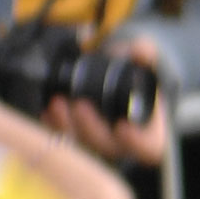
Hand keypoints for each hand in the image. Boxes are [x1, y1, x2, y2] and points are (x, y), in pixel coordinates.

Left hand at [45, 33, 166, 167]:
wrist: (119, 82)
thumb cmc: (137, 77)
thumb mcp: (146, 63)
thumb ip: (146, 55)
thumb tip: (139, 49)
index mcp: (151, 131)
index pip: (148, 148)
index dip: (136, 142)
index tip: (123, 125)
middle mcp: (124, 144)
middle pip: (108, 149)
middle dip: (90, 128)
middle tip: (80, 104)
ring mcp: (97, 146)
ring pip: (80, 148)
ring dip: (66, 128)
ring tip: (58, 103)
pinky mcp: (76, 142)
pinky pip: (62, 142)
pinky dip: (54, 127)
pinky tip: (48, 111)